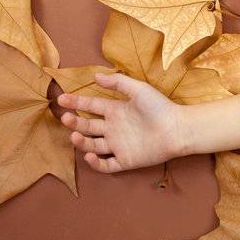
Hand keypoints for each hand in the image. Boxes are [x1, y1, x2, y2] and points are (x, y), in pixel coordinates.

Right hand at [57, 71, 187, 173]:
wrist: (177, 128)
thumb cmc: (160, 107)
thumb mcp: (139, 90)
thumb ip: (118, 82)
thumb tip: (95, 75)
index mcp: (116, 110)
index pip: (91, 106)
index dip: (76, 102)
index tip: (61, 98)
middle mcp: (114, 128)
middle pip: (88, 126)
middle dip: (75, 122)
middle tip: (66, 118)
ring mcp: (118, 145)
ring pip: (93, 145)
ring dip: (82, 141)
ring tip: (74, 135)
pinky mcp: (125, 160)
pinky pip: (106, 164)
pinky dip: (96, 162)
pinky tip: (89, 154)